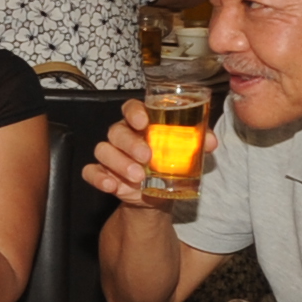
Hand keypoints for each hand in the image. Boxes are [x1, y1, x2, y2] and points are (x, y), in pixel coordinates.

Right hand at [83, 98, 214, 208]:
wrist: (158, 193)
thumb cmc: (170, 163)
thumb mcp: (186, 152)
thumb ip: (197, 142)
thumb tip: (210, 142)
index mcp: (141, 124)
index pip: (131, 108)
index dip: (134, 112)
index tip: (143, 122)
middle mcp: (122, 135)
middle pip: (117, 131)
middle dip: (130, 143)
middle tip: (147, 157)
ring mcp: (110, 154)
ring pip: (103, 150)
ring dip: (119, 163)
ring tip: (138, 177)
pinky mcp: (103, 173)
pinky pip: (91, 171)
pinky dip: (99, 178)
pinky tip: (112, 186)